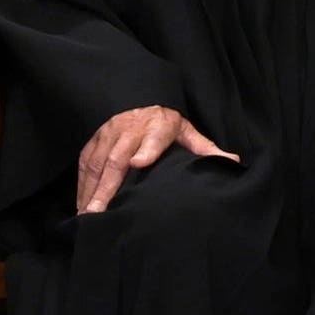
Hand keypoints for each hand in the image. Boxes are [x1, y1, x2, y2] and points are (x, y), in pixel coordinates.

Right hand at [74, 105, 239, 214]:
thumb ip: (205, 147)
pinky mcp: (93, 142)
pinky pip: (85, 165)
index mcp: (157, 127)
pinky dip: (82, 186)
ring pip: (97, 164)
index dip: (146, 151)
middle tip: (99, 212)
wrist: (137, 97)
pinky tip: (81, 206)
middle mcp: (129, 131)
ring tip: (87, 216)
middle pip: (116, 159)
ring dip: (90, 191)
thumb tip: (233, 161)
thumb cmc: (163, 121)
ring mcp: (108, 136)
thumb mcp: (186, 130)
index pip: (153, 138)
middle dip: (107, 186)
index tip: (138, 163)